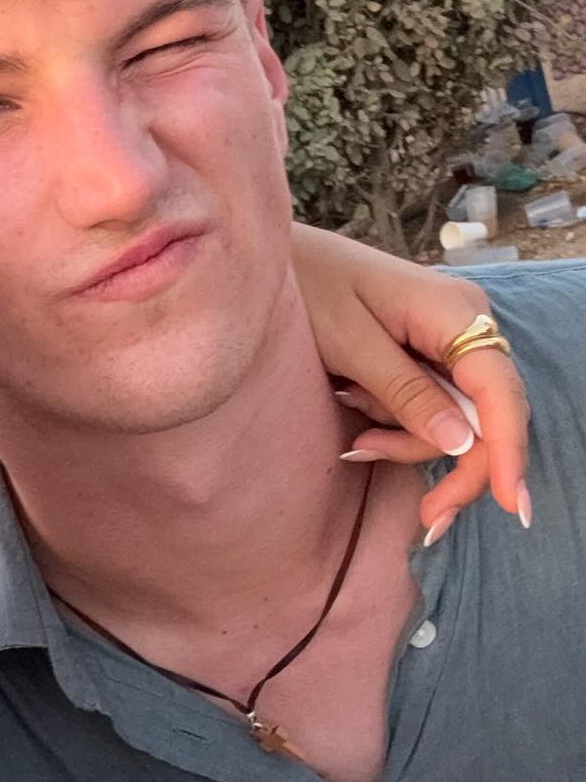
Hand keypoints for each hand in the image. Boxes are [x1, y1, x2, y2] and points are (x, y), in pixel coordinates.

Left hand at [290, 225, 528, 531]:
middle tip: (424, 521)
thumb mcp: (348, 342)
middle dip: (455, 467)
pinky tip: (355, 409)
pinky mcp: (426, 356)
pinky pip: (431, 409)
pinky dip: (398, 427)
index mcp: (454, 313)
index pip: (500, 392)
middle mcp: (465, 326)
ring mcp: (448, 342)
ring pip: (457, 422)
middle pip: (487, 417)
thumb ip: (403, 391)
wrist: (271, 259)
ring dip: (408, 441)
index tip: (510, 505)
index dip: (509, 451)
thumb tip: (462, 443)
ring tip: (351, 424)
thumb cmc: (306, 286)